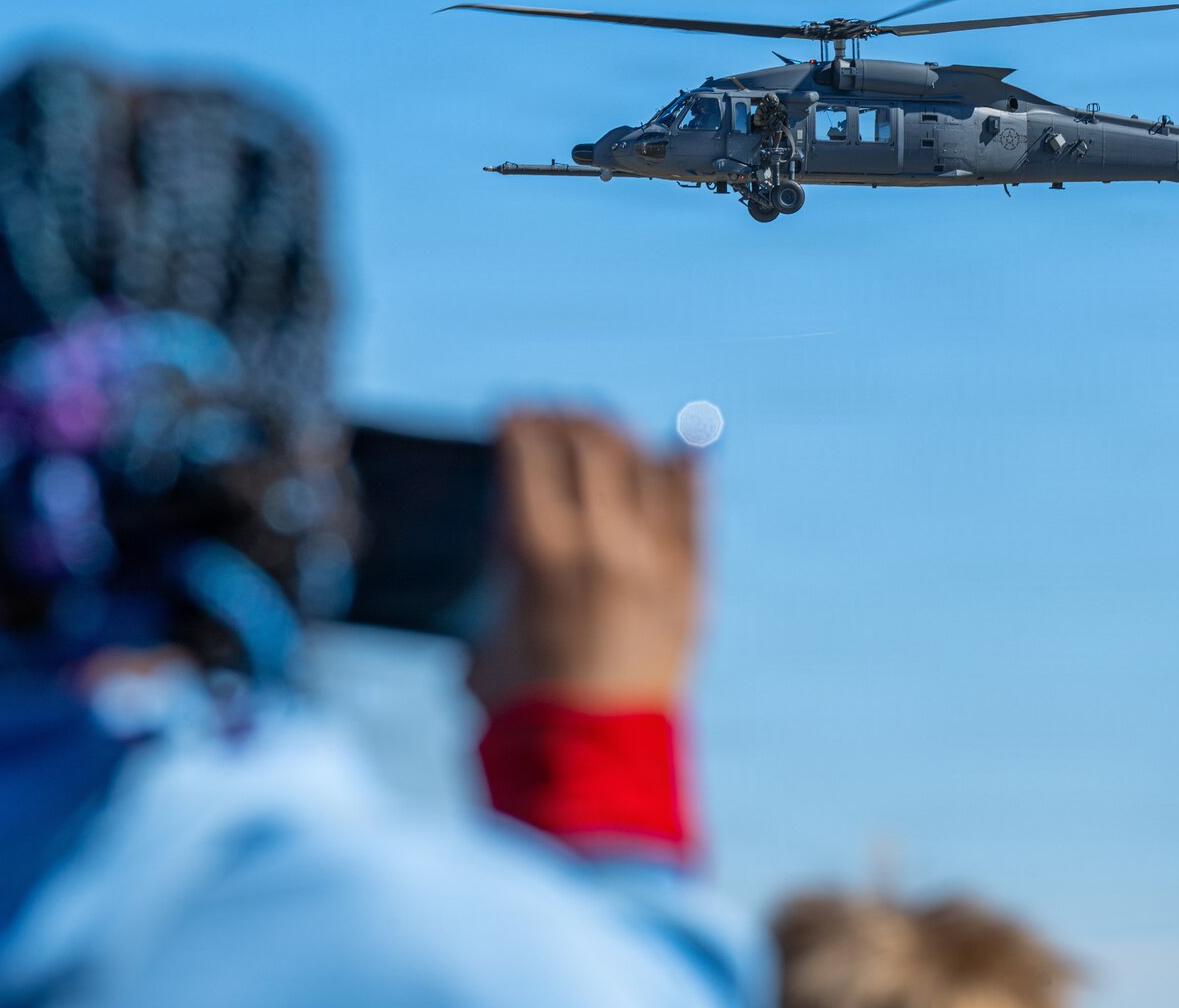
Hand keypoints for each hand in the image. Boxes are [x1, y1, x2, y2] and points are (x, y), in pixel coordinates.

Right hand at [469, 412, 701, 711]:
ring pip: (646, 465)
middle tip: (551, 414)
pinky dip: (683, 472)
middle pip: (591, 445)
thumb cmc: (518, 704)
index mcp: (540, 552)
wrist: (586, 765)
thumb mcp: (486, 620)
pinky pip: (693, 511)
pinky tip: (677, 449)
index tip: (507, 414)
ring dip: (619, 437)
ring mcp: (655, 563)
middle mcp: (603, 545)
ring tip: (601, 430)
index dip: (517, 422)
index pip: (530, 451)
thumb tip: (514, 508)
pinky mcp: (690, 585)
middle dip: (566, 417)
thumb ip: (502, 561)